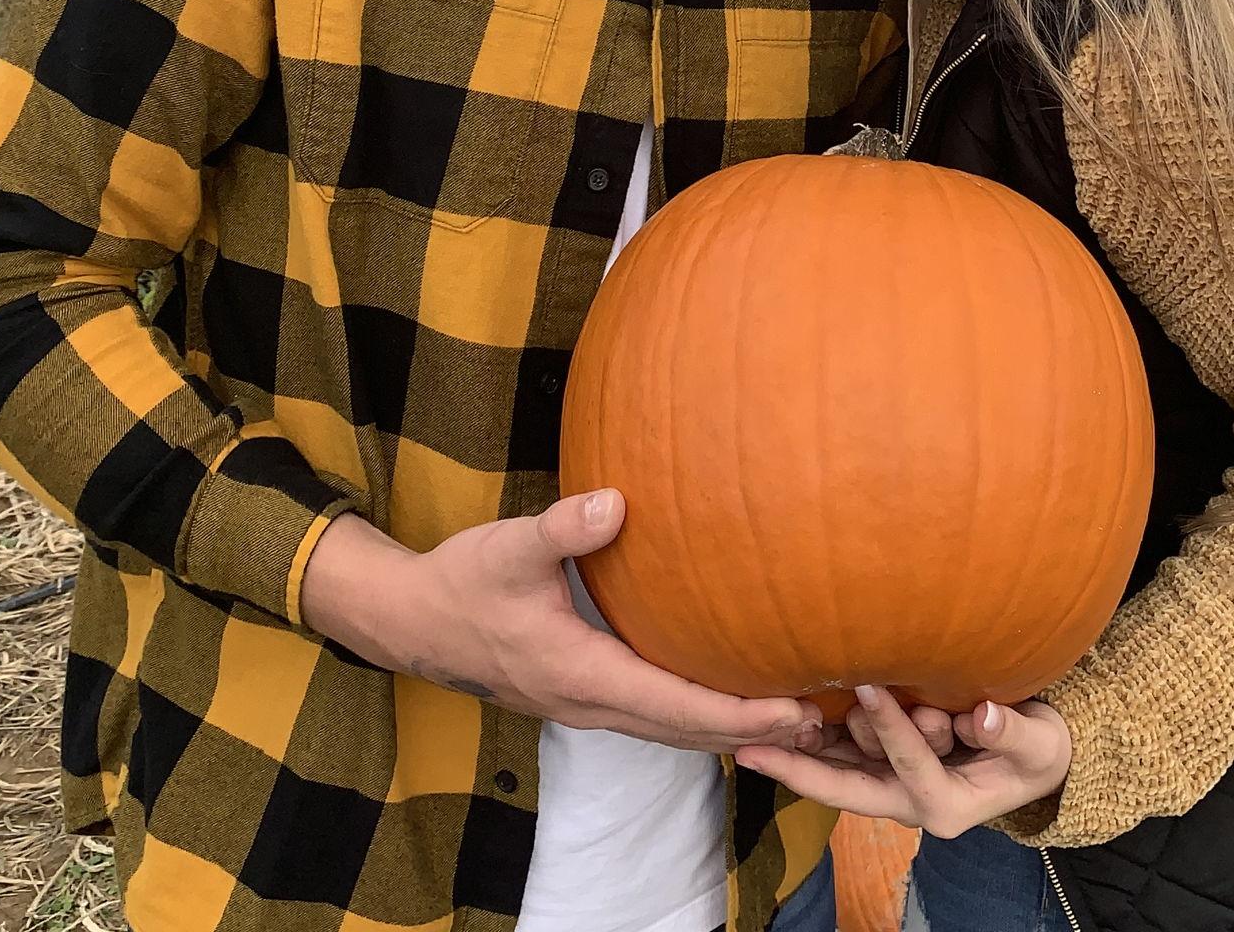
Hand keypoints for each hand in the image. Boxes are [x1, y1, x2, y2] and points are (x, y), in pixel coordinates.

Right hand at [300, 491, 822, 754]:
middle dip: (751, 728)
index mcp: (581, 675)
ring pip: (670, 729)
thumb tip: (617, 503)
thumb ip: (563, 528)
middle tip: (819, 718)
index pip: (676, 706)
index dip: (739, 711)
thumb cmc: (464, 582)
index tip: (794, 707)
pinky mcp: (582, 692)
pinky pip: (652, 714)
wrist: (414, 620)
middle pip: (685, 731)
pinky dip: (695, 713)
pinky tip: (723, 689)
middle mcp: (590, 702)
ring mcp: (585, 704)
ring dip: (726, 726)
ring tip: (787, 714)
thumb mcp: (509, 548)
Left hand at [735, 683, 1071, 836]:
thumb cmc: (1039, 752)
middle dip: (799, 769)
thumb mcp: (1039, 745)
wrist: (1034, 760)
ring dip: (801, 750)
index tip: (870, 687)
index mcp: (947, 807)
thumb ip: (1013, 733)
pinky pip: (842, 756)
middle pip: (847, 788)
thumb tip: (987, 718)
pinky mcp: (885, 765)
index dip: (893, 729)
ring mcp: (893, 785)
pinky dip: (812, 739)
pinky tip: (778, 721)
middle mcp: (910, 803)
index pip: (913, 765)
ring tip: (759, 724)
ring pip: (839, 769)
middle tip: (752, 748)